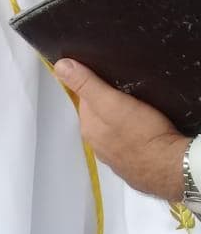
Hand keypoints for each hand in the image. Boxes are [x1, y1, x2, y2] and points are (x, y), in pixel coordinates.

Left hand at [54, 59, 188, 199]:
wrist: (172, 167)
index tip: (113, 79)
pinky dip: (133, 136)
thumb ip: (87, 85)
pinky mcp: (133, 165)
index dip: (98, 87)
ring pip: (114, 131)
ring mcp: (115, 158)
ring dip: (122, 121)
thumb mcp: (112, 102)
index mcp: (88, 128)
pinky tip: (145, 132)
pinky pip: (129, 144)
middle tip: (130, 93)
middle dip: (109, 104)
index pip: (86, 101)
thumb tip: (61, 66)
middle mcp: (97, 145)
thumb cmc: (143, 133)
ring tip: (140, 111)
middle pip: (99, 116)